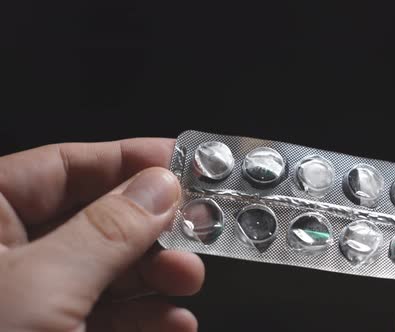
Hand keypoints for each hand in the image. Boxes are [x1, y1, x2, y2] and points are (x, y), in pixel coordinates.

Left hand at [0, 139, 203, 331]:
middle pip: (95, 220)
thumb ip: (106, 232)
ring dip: (158, 275)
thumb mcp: (45, 286)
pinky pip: (106, 314)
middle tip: (197, 223)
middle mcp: (7, 255)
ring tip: (187, 277)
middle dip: (153, 228)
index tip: (180, 161)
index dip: (126, 160)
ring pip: (108, 269)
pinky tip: (172, 320)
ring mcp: (30, 298)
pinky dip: (145, 317)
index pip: (61, 167)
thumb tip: (158, 188)